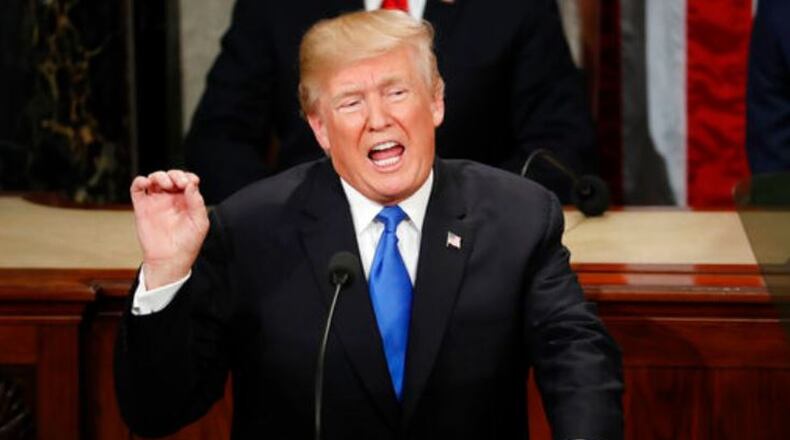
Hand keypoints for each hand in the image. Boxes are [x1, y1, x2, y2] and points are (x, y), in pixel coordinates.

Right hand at [131, 170, 208, 288]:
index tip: (190, 183)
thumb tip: (191, 184)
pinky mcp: (142, 207)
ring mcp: (156, 201)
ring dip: (160, 176)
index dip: (188, 177)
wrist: (170, 259)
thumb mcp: (200, 223)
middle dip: (175, 174)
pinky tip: (147, 183)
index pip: (187, 180)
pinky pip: (137, 189)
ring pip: (155, 178)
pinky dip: (140, 181)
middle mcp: (171, 199)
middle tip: (178, 183)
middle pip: (171, 176)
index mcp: (187, 201)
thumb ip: (197, 202)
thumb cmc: (187, 243)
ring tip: (166, 184)